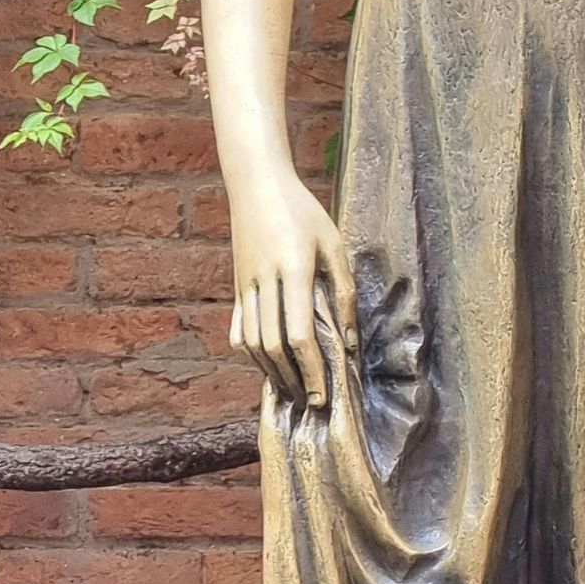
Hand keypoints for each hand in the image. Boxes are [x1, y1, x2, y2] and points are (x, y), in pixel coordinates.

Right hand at [227, 170, 358, 409]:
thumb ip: (342, 290)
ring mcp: (244, 284)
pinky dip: (251, 353)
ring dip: (272, 372)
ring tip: (293, 390)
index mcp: (293, 269)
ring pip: (252, 342)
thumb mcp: (333, 243)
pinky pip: (238, 329)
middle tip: (312, 401)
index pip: (299, 332)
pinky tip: (268, 365)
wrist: (257, 183)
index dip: (311, 368)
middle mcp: (264, 280)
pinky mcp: (236, 285)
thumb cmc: (303, 211)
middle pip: (273, 345)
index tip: (323, 392)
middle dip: (293, 379)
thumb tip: (348, 339)